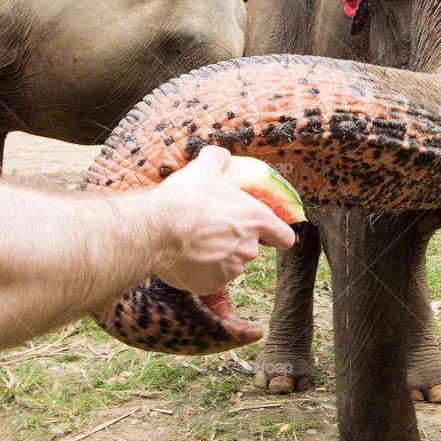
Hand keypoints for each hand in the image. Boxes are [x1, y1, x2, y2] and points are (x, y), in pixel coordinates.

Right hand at [154, 146, 295, 295]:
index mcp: (256, 220)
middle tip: (212, 230)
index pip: (284, 237)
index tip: (270, 235)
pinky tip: (186, 258)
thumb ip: (217, 158)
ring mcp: (231, 270)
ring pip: (229, 264)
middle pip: (250, 249)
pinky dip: (202, 271)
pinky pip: (210, 278)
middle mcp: (249, 248)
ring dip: (218, 257)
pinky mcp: (212, 285)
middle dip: (235, 242)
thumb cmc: (184, 198)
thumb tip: (221, 155)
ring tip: (195, 243)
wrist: (156, 229)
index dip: (278, 236)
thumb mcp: (203, 168)